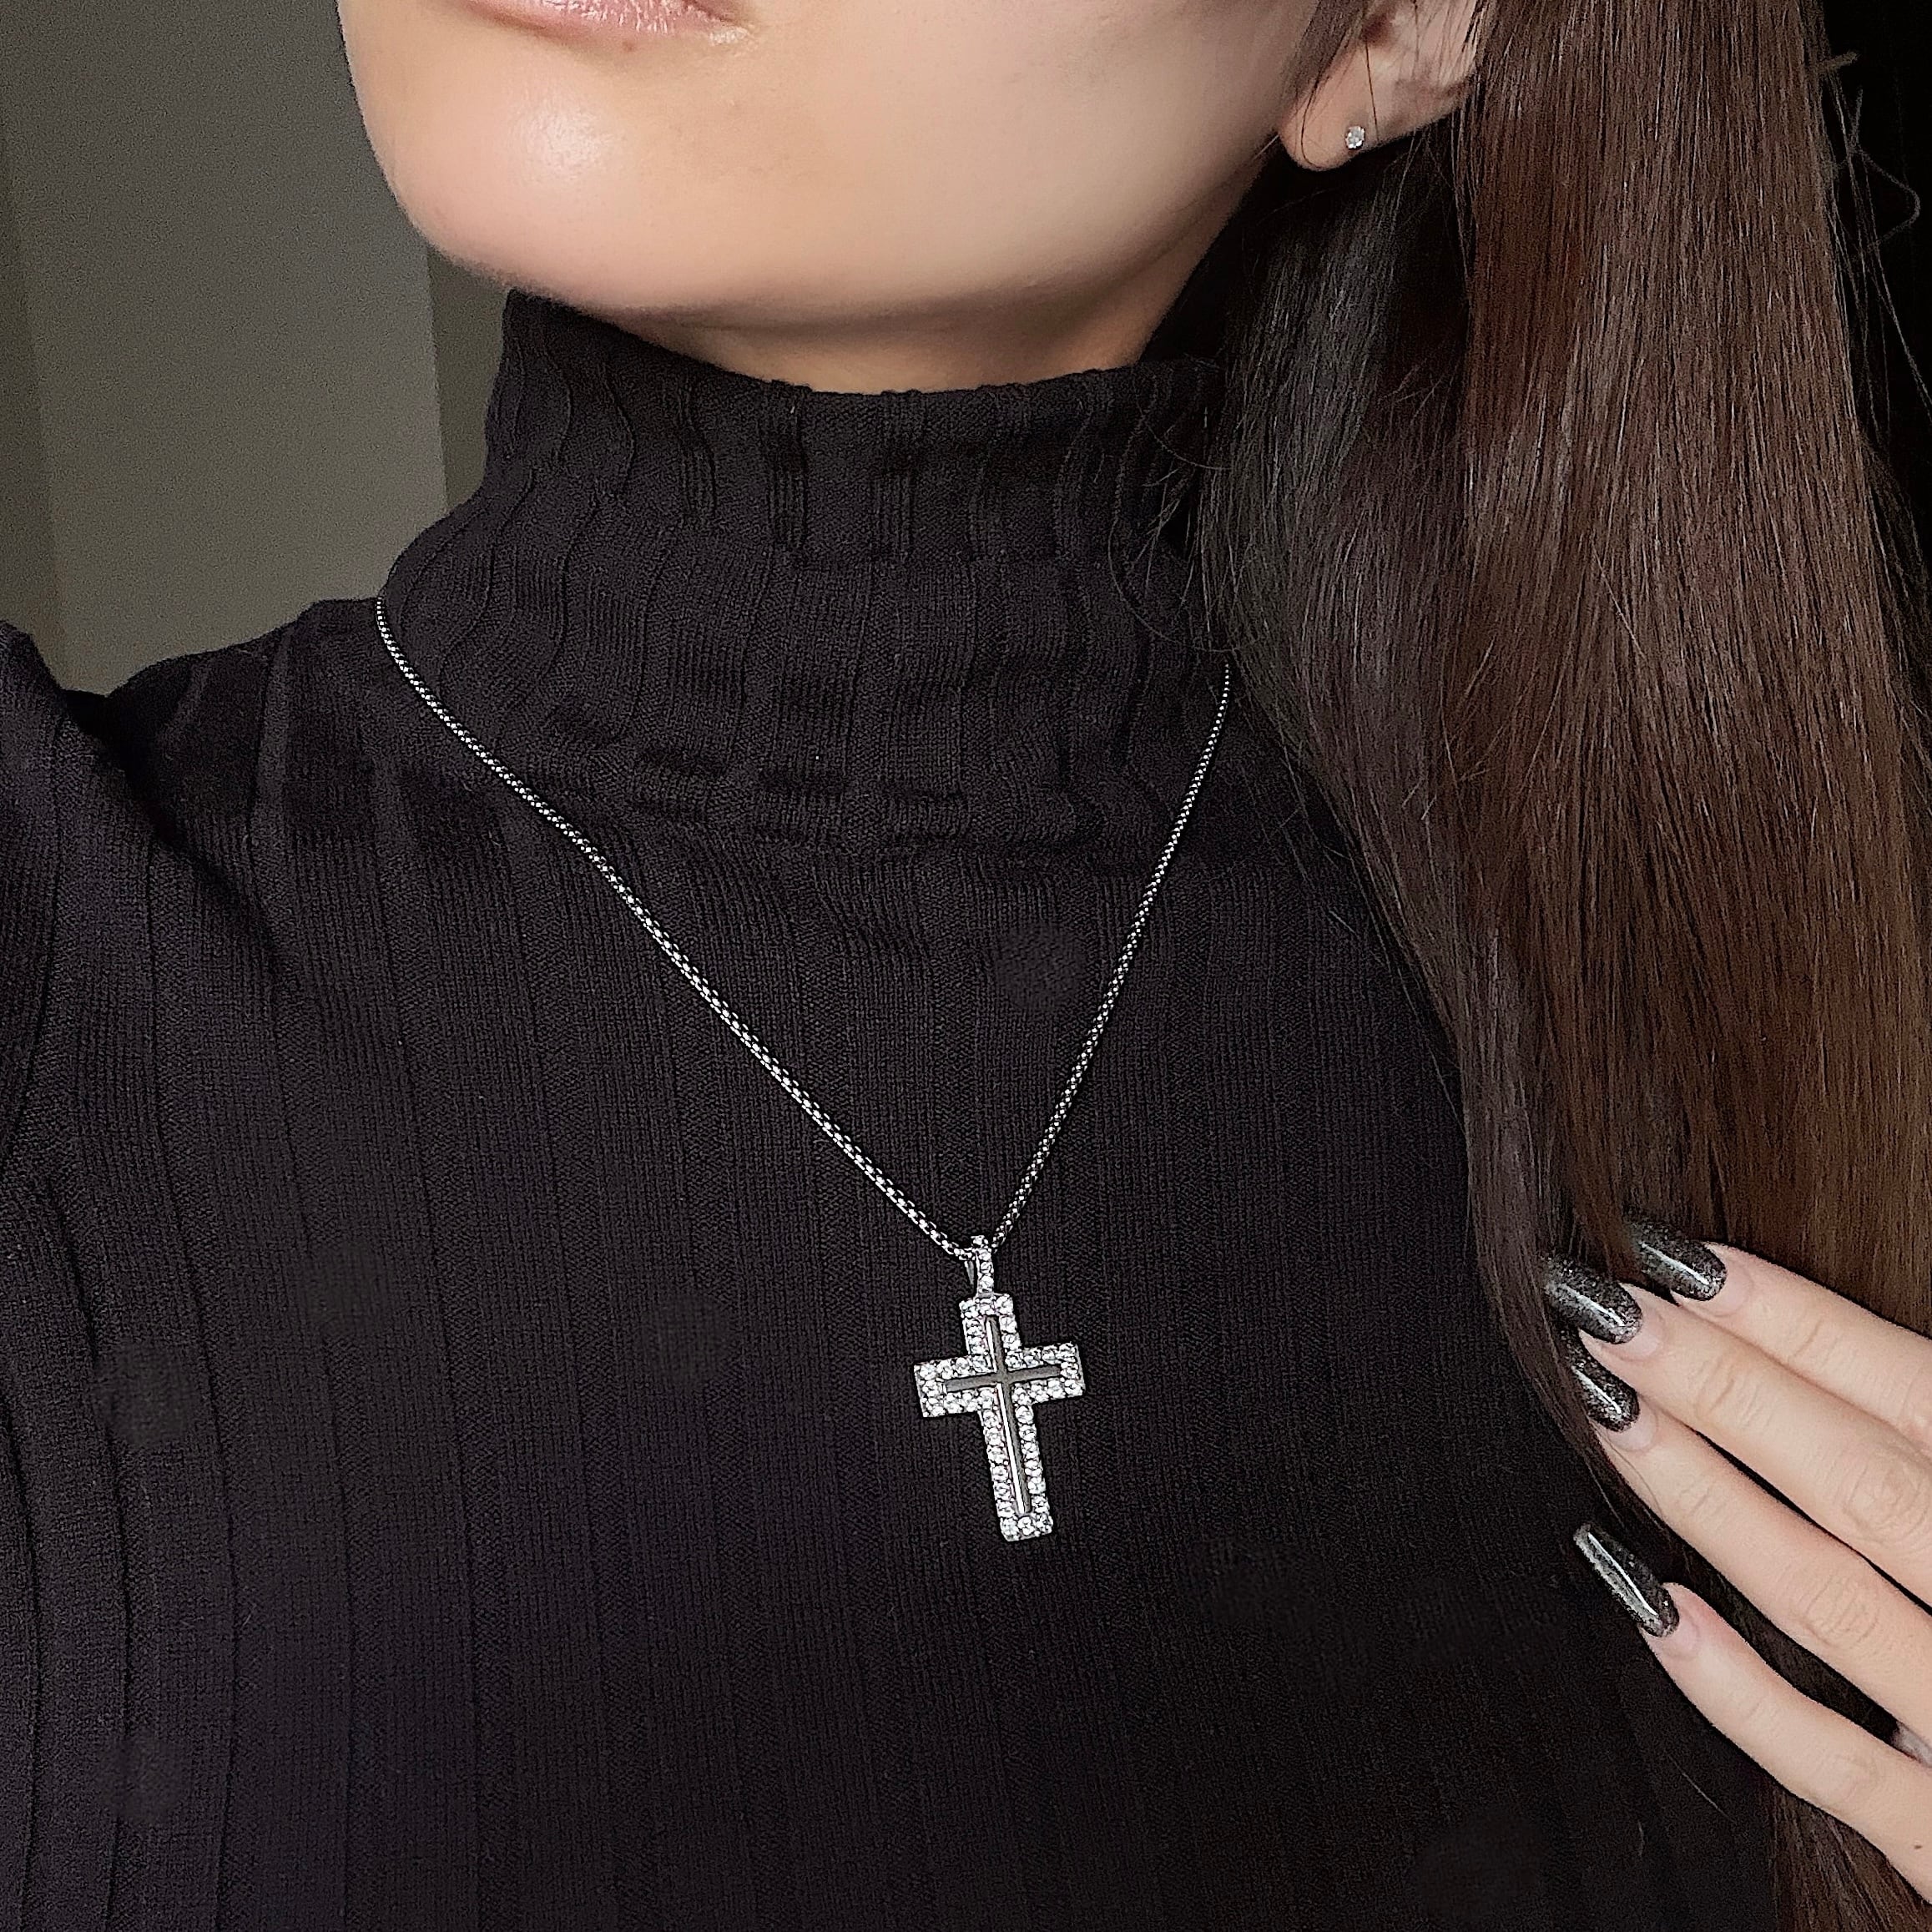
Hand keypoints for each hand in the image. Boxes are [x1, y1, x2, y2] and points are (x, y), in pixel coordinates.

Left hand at [1548, 1231, 1931, 1900]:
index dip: (1797, 1322)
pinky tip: (1649, 1603)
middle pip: (1858, 1481)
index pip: (1919, 1395)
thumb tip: (1855, 1351)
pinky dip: (1738, 1689)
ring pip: (1828, 1598)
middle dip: (1723, 1385)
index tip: (1675, 1258)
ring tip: (1607, 1405)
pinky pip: (1837, 1767)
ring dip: (1705, 1496)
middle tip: (1603, 1305)